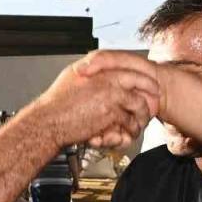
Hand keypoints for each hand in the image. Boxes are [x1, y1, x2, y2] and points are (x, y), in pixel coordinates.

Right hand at [33, 56, 158, 150]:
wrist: (49, 120)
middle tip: (153, 104)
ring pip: (138, 104)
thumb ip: (90, 71)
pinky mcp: (110, 112)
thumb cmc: (56, 103)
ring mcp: (111, 94)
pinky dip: (130, 129)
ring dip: (141, 115)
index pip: (130, 68)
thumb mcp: (73, 76)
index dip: (143, 79)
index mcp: (100, 69)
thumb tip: (95, 68)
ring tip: (139, 123)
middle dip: (150, 94)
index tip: (150, 85)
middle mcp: (108, 78)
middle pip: (141, 82)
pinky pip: (129, 121)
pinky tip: (127, 133)